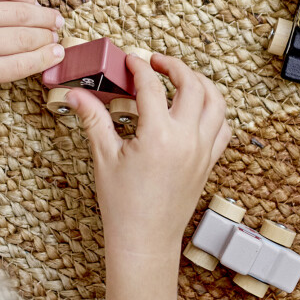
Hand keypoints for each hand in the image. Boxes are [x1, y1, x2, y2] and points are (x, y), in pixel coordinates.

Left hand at [0, 0, 63, 85]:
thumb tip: (40, 54)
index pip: (20, 64)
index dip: (45, 58)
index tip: (59, 54)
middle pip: (25, 37)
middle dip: (47, 36)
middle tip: (58, 34)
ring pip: (21, 11)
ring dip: (43, 15)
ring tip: (53, 19)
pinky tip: (31, 3)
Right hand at [68, 55, 229, 261]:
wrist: (145, 240)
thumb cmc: (123, 205)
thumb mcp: (105, 157)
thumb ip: (94, 119)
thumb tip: (76, 94)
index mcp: (158, 135)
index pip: (152, 86)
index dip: (140, 67)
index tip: (131, 59)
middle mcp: (186, 139)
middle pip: (192, 85)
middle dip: (174, 66)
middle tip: (156, 62)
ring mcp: (202, 151)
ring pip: (216, 102)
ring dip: (201, 83)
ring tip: (181, 77)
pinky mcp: (209, 163)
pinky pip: (223, 127)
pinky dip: (215, 110)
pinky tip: (199, 107)